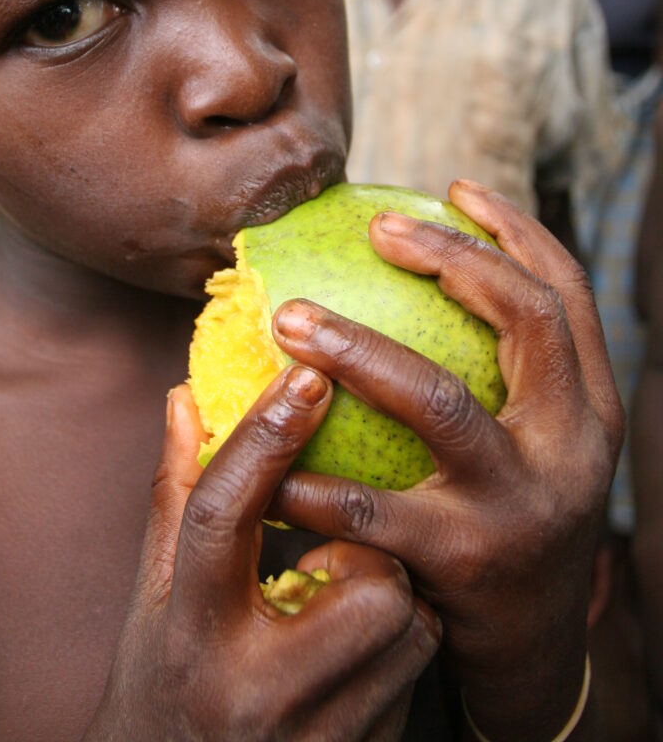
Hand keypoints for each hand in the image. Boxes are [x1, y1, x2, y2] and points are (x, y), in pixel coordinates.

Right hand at [83, 368, 439, 741]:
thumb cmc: (162, 679)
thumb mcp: (155, 593)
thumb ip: (176, 494)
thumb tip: (185, 397)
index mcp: (190, 631)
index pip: (224, 512)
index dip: (267, 435)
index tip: (306, 373)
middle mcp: (253, 690)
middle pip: (367, 579)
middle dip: (364, 548)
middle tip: (335, 549)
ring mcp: (315, 739)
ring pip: (412, 625)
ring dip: (394, 596)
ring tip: (345, 600)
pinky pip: (419, 679)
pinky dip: (401, 649)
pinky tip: (357, 654)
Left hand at [268, 179, 623, 741]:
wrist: (529, 662)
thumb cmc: (508, 527)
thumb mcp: (531, 450)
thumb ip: (501, 380)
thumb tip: (415, 278)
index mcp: (589, 410)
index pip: (568, 296)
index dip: (516, 232)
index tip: (454, 189)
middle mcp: (572, 448)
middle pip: (526, 322)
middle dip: (451, 259)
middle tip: (376, 229)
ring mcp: (523, 506)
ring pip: (441, 401)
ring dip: (358, 350)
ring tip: (290, 319)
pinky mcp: (465, 564)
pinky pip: (370, 503)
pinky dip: (310, 475)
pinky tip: (262, 451)